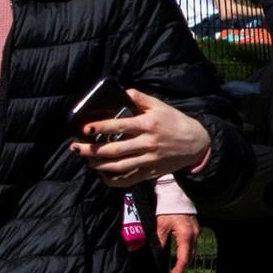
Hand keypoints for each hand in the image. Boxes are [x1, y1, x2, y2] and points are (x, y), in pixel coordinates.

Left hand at [72, 87, 212, 186]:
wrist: (197, 143)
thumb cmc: (175, 122)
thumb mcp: (160, 106)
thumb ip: (140, 98)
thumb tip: (122, 91)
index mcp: (147, 125)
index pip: (119, 126)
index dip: (100, 128)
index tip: (85, 129)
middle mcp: (147, 143)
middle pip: (114, 149)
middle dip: (91, 150)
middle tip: (76, 148)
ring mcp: (149, 160)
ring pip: (119, 166)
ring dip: (99, 165)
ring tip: (86, 161)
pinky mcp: (151, 172)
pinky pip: (130, 179)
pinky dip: (114, 180)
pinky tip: (103, 176)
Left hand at [156, 213, 198, 272]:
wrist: (175, 195)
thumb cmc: (168, 207)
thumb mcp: (160, 226)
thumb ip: (159, 242)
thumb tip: (156, 254)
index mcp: (186, 235)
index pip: (183, 258)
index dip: (178, 270)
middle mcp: (194, 234)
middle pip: (190, 256)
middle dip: (182, 267)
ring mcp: (196, 231)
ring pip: (192, 251)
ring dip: (184, 260)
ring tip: (175, 267)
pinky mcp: (194, 228)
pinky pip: (192, 244)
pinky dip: (186, 251)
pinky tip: (180, 254)